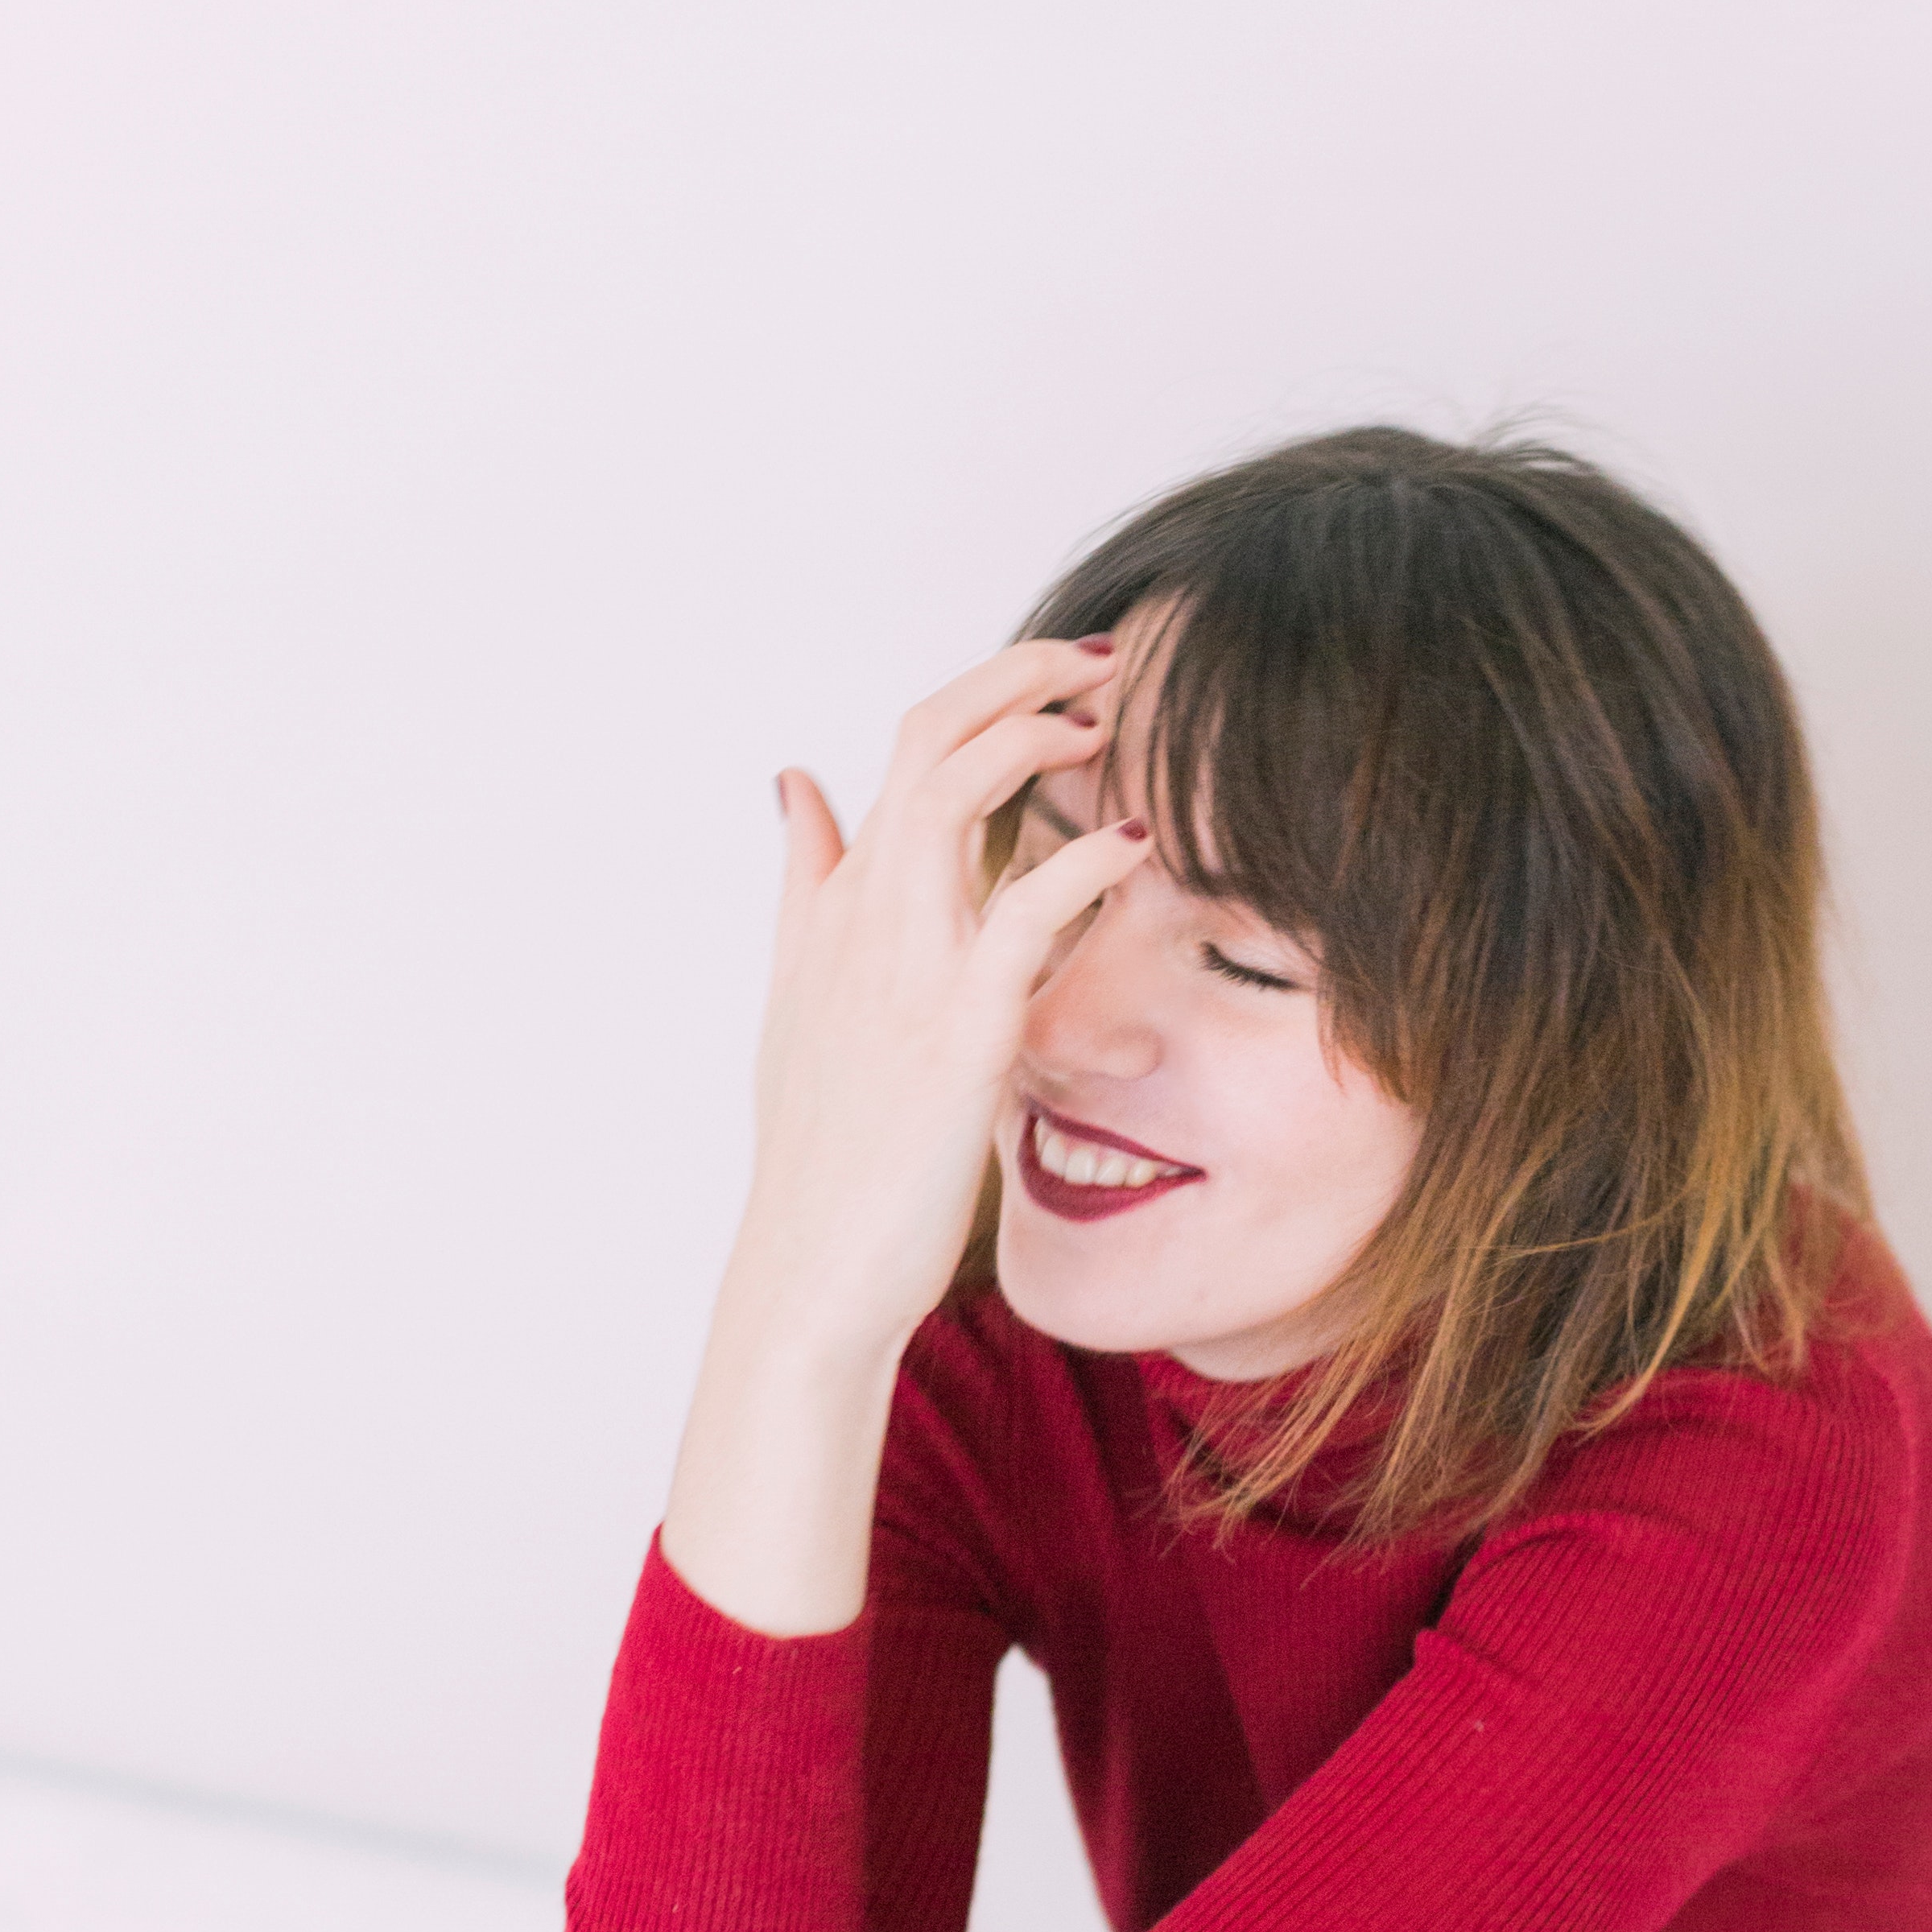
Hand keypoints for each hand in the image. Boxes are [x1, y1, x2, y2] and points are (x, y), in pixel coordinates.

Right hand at [738, 636, 1146, 1359]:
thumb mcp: (798, 1001)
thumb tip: (796, 783)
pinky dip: (1082, 859)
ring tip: (1109, 722)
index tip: (1064, 677)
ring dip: (1037, 734)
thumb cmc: (822, 1151)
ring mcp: (902, 968)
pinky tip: (1135, 839)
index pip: (904, 749)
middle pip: (927, 738)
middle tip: (1105, 662)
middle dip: (1019, 675)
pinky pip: (1021, 911)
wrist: (810, 1269)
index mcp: (837, 907)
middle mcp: (862, 917)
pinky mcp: (955, 1031)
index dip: (986, 690)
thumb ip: (808, 887)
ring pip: (954, 790)